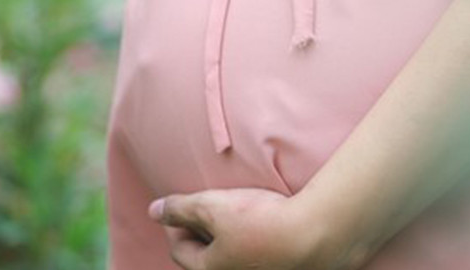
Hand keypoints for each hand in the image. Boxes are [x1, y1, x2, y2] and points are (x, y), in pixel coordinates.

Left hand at [148, 187, 365, 269]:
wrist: (316, 235)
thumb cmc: (260, 221)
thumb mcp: (212, 207)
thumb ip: (180, 208)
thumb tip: (153, 209)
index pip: (179, 248)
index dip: (175, 223)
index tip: (179, 206)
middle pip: (205, 257)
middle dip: (201, 232)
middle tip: (205, 209)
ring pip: (231, 256)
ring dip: (227, 237)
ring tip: (233, 214)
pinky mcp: (279, 268)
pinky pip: (254, 255)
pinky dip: (249, 239)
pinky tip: (259, 222)